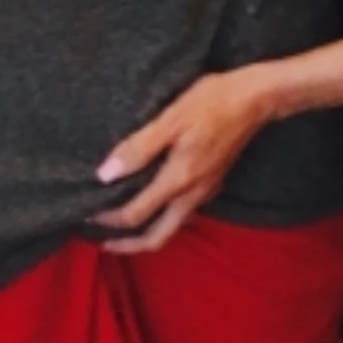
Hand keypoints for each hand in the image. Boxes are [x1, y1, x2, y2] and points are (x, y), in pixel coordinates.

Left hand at [93, 67, 274, 252]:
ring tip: (120, 223)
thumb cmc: (211, 102)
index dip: (108, 219)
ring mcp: (205, 191)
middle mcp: (193, 195)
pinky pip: (182, 212)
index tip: (86, 214)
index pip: (136, 215)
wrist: (256, 98)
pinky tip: (150, 199)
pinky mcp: (212, 182)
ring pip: (171, 226)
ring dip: (145, 231)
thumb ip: (138, 148)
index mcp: (179, 181)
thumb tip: (106, 174)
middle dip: (129, 245)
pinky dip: (161, 215)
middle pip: (157, 238)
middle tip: (102, 242)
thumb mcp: (170, 120)